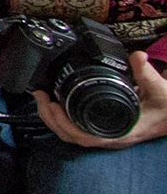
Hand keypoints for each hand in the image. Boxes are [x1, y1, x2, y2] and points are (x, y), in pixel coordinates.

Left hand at [34, 50, 166, 148]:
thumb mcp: (161, 90)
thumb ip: (148, 74)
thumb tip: (138, 56)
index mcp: (121, 132)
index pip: (86, 137)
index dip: (65, 124)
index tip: (52, 105)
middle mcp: (111, 137)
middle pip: (72, 137)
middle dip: (51, 119)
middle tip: (40, 96)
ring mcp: (106, 135)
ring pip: (72, 135)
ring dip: (53, 119)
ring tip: (42, 98)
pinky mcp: (104, 130)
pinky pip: (77, 129)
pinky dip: (62, 119)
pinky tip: (55, 104)